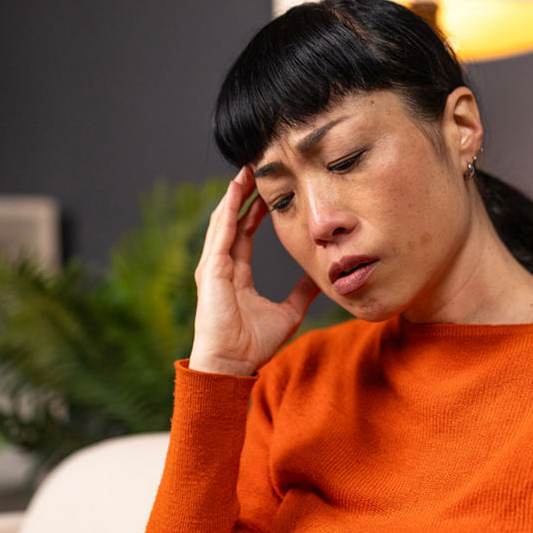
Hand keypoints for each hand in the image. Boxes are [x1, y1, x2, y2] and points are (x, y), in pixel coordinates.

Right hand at [188, 166, 319, 374]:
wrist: (233, 363)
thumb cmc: (254, 345)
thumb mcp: (289, 313)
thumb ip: (302, 293)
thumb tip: (321, 278)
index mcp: (237, 275)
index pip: (245, 235)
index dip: (255, 213)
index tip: (267, 194)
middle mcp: (222, 267)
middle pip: (232, 222)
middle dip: (243, 196)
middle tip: (255, 170)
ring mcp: (214, 267)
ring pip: (224, 222)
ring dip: (234, 196)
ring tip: (244, 172)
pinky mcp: (212, 269)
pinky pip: (221, 233)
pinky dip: (228, 211)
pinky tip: (235, 191)